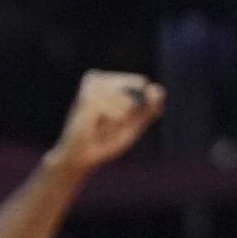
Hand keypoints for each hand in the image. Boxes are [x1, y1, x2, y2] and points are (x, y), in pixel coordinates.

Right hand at [47, 71, 165, 173]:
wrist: (80, 158)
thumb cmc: (105, 140)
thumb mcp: (134, 124)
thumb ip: (149, 107)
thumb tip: (155, 89)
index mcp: (108, 80)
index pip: (140, 83)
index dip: (138, 106)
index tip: (119, 118)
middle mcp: (98, 79)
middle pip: (137, 91)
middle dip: (129, 114)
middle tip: (108, 125)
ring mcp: (91, 88)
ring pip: (128, 104)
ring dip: (118, 123)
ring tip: (100, 128)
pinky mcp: (88, 100)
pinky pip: (118, 114)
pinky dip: (111, 126)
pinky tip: (95, 129)